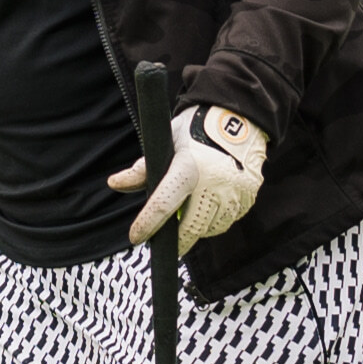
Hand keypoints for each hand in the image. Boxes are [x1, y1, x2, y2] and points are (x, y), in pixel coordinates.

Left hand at [114, 105, 269, 249]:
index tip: (135, 237)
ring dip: (196, 229)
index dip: (147, 224)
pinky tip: (208, 208)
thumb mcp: (167, 141)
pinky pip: (226, 221)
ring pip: (210, 228)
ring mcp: (234, 192)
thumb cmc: (196, 130)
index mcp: (188, 167)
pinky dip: (214, 221)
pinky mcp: (247, 197)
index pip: (164, 204)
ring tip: (189, 217)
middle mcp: (214, 183)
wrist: (239, 119)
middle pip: (190, 227)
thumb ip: (142, 168)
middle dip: (176, 241)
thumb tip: (115, 184)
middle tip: (165, 244)